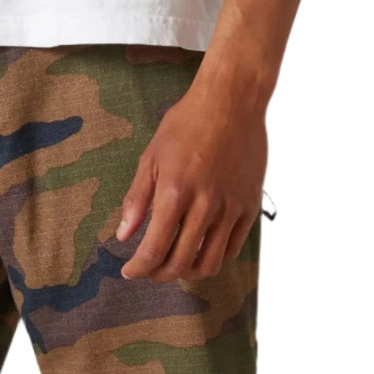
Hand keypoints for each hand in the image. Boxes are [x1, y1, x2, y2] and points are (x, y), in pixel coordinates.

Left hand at [117, 85, 266, 282]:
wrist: (233, 99)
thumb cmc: (187, 123)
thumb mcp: (151, 157)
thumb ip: (137, 200)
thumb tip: (123, 235)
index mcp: (175, 193)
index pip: (154, 250)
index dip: (138, 268)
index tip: (130, 271)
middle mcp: (205, 206)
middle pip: (179, 264)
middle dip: (159, 274)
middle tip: (150, 269)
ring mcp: (231, 208)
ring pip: (209, 264)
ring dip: (187, 272)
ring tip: (176, 263)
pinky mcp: (249, 206)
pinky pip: (231, 248)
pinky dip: (213, 257)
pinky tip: (200, 248)